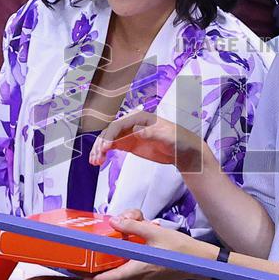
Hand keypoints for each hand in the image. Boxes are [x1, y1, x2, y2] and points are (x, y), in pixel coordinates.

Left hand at [82, 216, 214, 279]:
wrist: (201, 261)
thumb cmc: (180, 248)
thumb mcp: (155, 233)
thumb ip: (134, 225)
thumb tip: (114, 220)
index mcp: (139, 269)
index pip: (112, 278)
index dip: (97, 279)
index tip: (84, 279)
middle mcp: (141, 278)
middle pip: (118, 275)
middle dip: (107, 267)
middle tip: (96, 258)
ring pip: (128, 273)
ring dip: (121, 263)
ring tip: (118, 248)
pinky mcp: (155, 278)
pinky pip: (137, 272)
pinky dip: (132, 263)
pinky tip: (136, 249)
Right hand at [89, 110, 206, 171]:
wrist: (183, 151)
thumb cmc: (177, 140)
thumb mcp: (166, 136)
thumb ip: (150, 133)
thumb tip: (136, 130)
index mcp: (139, 117)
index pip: (118, 124)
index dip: (110, 136)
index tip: (105, 148)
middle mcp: (130, 124)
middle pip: (109, 132)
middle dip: (101, 144)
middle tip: (97, 157)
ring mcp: (128, 134)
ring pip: (108, 139)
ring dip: (99, 150)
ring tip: (95, 162)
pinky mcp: (128, 144)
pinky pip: (111, 147)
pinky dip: (103, 153)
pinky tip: (98, 161)